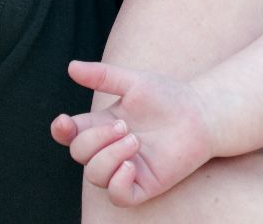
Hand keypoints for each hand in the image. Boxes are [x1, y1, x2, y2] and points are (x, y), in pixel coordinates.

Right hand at [50, 59, 215, 205]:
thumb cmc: (168, 97)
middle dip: (96, 139)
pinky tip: (131, 165)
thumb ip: (103, 76)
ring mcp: (124, 169)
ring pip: (95, 176)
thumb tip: (71, 66)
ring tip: (134, 140)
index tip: (64, 121)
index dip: (61, 130)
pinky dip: (118, 182)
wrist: (201, 113)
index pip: (69, 134)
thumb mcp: (135, 82)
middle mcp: (108, 149)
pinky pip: (118, 196)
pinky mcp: (143, 185)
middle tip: (124, 125)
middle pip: (79, 153)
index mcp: (101, 126)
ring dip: (109, 157)